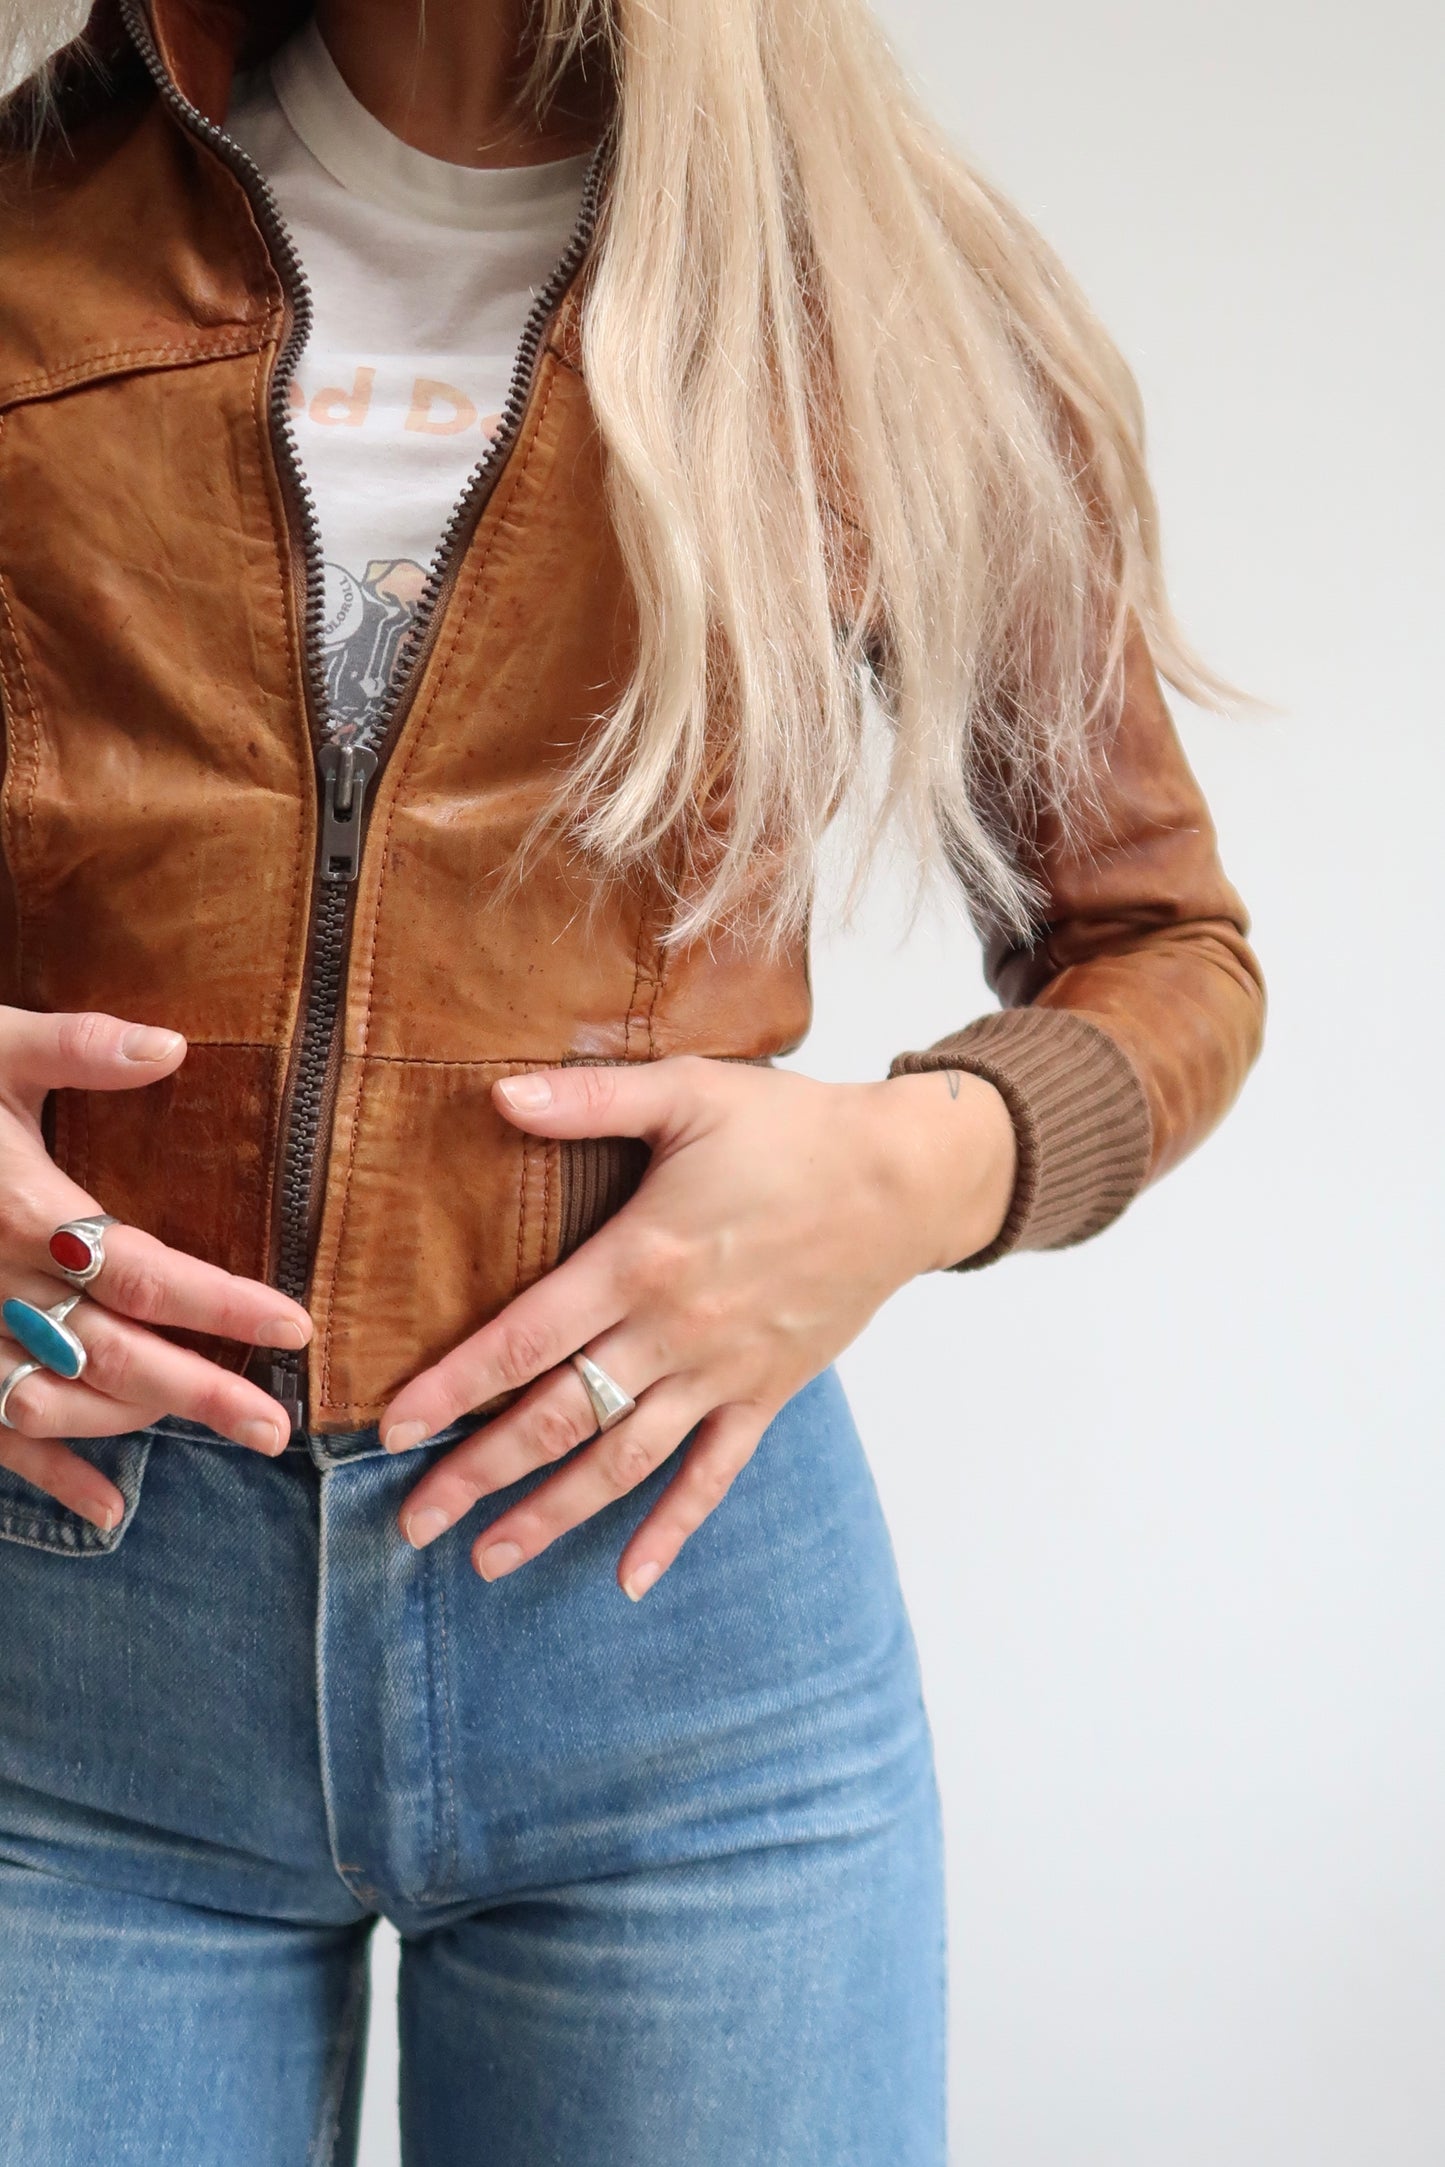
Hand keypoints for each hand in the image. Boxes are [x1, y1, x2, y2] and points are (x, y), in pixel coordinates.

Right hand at [0, 1007, 312, 1528]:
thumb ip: (78, 1046)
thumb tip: (172, 1046)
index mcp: (23, 1212)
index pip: (140, 1273)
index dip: (220, 1305)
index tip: (296, 1328)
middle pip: (111, 1354)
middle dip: (198, 1395)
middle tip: (277, 1429)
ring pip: (52, 1403)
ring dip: (134, 1426)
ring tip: (219, 1432)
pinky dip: (47, 1479)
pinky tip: (107, 1509)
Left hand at [385, 1056, 1015, 1595]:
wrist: (906, 1178)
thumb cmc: (792, 1128)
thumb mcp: (689, 1091)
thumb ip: (590, 1098)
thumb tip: (497, 1092)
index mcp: (641, 1260)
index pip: (526, 1337)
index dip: (454, 1385)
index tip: (392, 1427)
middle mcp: (674, 1332)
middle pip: (559, 1418)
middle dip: (479, 1473)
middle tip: (412, 1522)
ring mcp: (723, 1373)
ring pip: (623, 1461)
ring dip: (553, 1514)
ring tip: (488, 1559)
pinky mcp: (768, 1393)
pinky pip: (714, 1476)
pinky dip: (674, 1529)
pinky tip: (631, 1580)